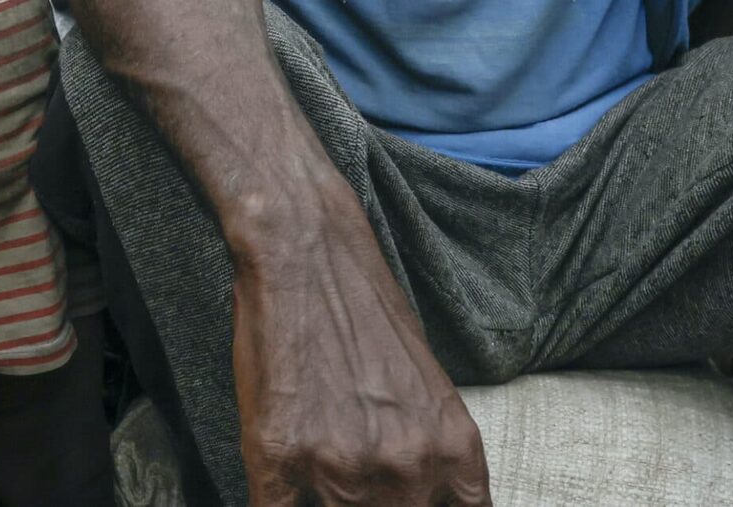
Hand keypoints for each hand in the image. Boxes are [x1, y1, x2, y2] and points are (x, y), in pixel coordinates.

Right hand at [231, 227, 490, 505]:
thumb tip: (423, 498)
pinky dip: (277, 500)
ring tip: (314, 459)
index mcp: (455, 451)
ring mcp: (343, 466)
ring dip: (320, 497)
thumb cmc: (362, 310)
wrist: (303, 251)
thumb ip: (435, 457)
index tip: (407, 499)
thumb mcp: (430, 390)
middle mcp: (407, 467)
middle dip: (370, 500)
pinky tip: (280, 475)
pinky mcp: (280, 455)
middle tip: (349, 466)